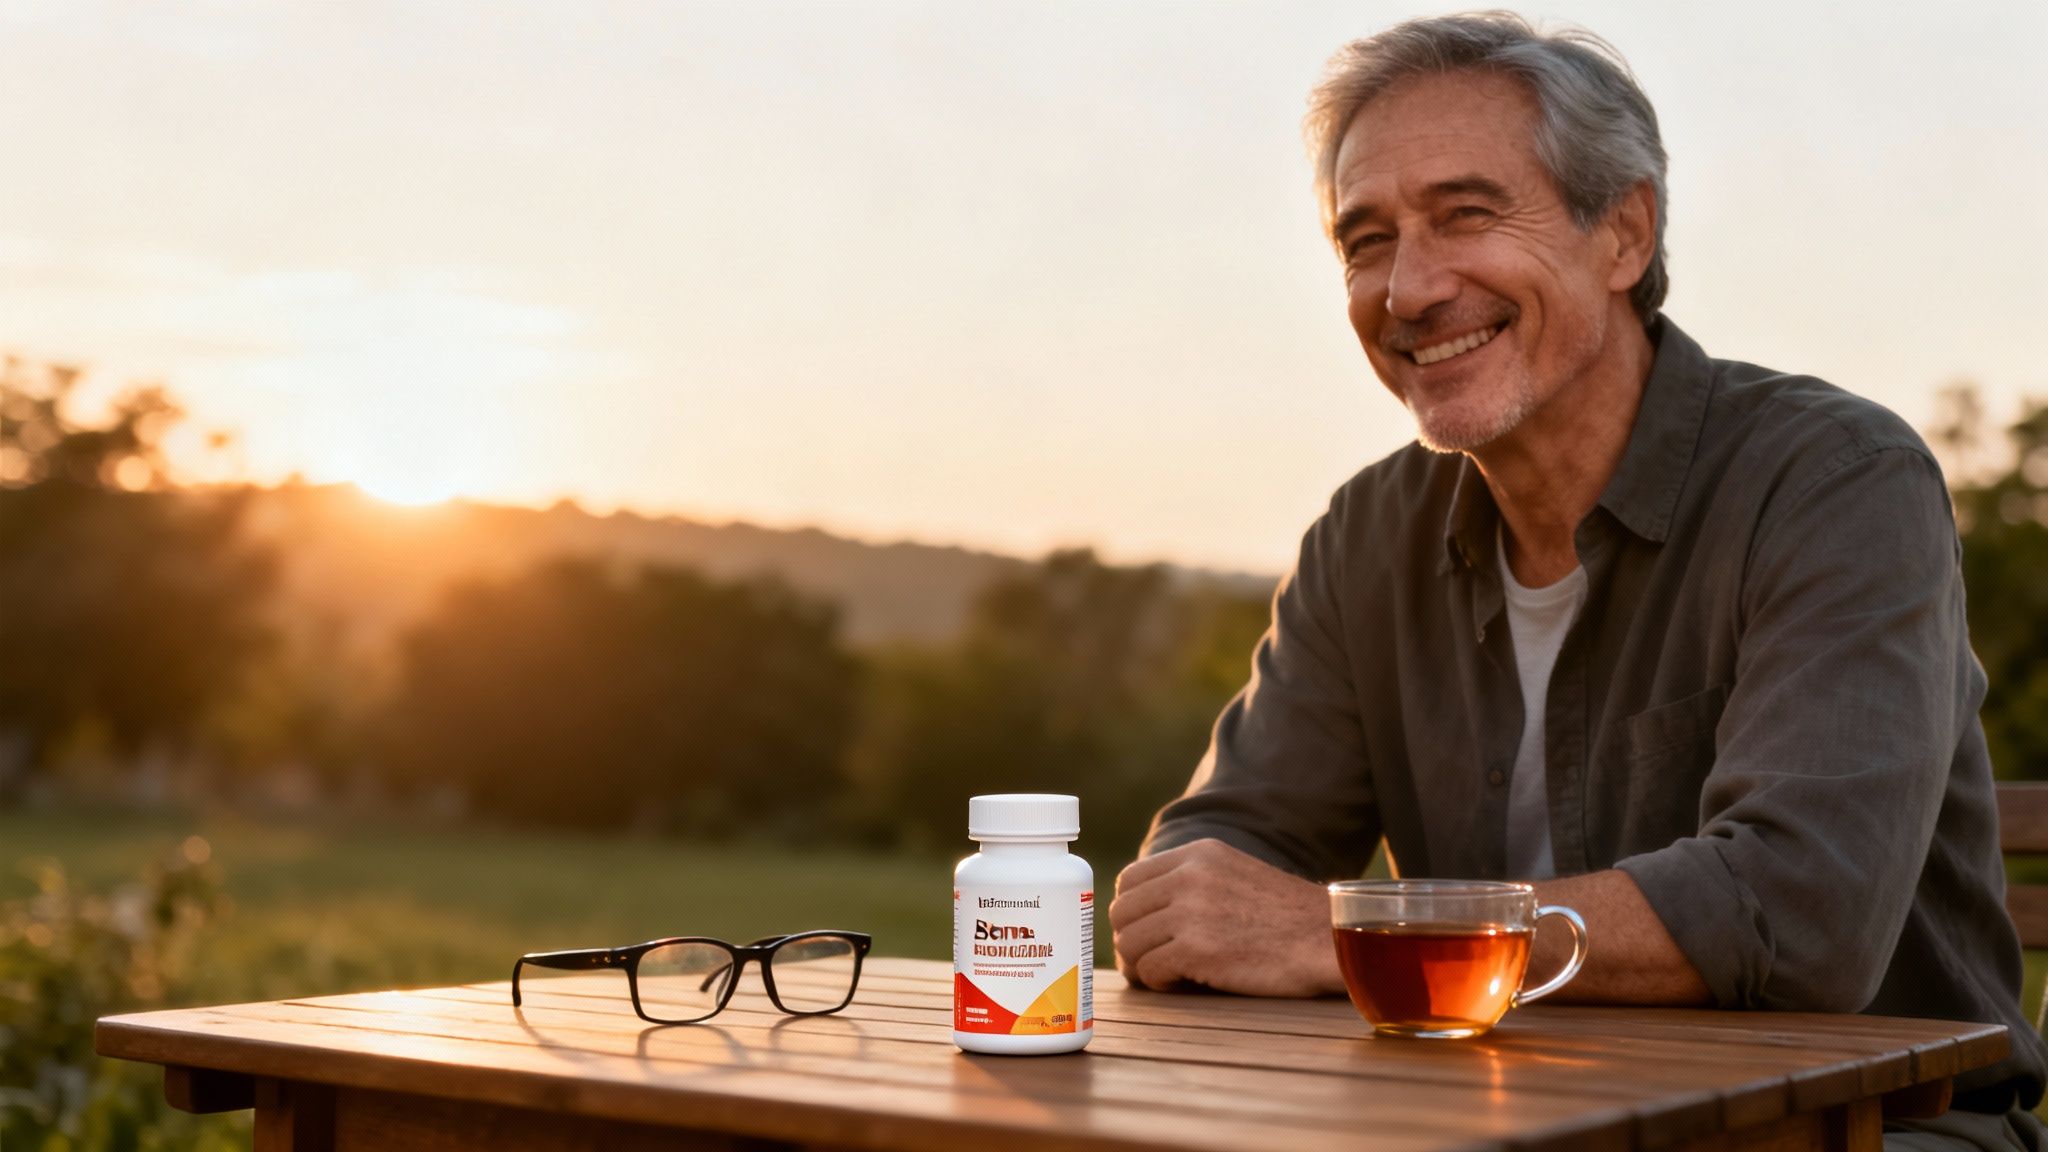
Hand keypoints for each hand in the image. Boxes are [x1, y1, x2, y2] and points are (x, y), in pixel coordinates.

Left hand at [1109, 839, 1342, 997]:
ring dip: (1143, 966)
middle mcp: (1190, 876)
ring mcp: (1191, 911)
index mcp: (1199, 854)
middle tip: (1151, 962)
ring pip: (1129, 943)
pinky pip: (1148, 970)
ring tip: (1170, 974)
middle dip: (1131, 941)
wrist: (1329, 941)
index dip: (1130, 912)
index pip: (1130, 880)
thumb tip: (1143, 913)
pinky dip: (1159, 983)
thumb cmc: (1287, 919)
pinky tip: (1185, 983)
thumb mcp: (1236, 876)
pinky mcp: (1197, 948)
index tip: (1143, 933)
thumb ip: (1193, 882)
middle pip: (1122, 912)